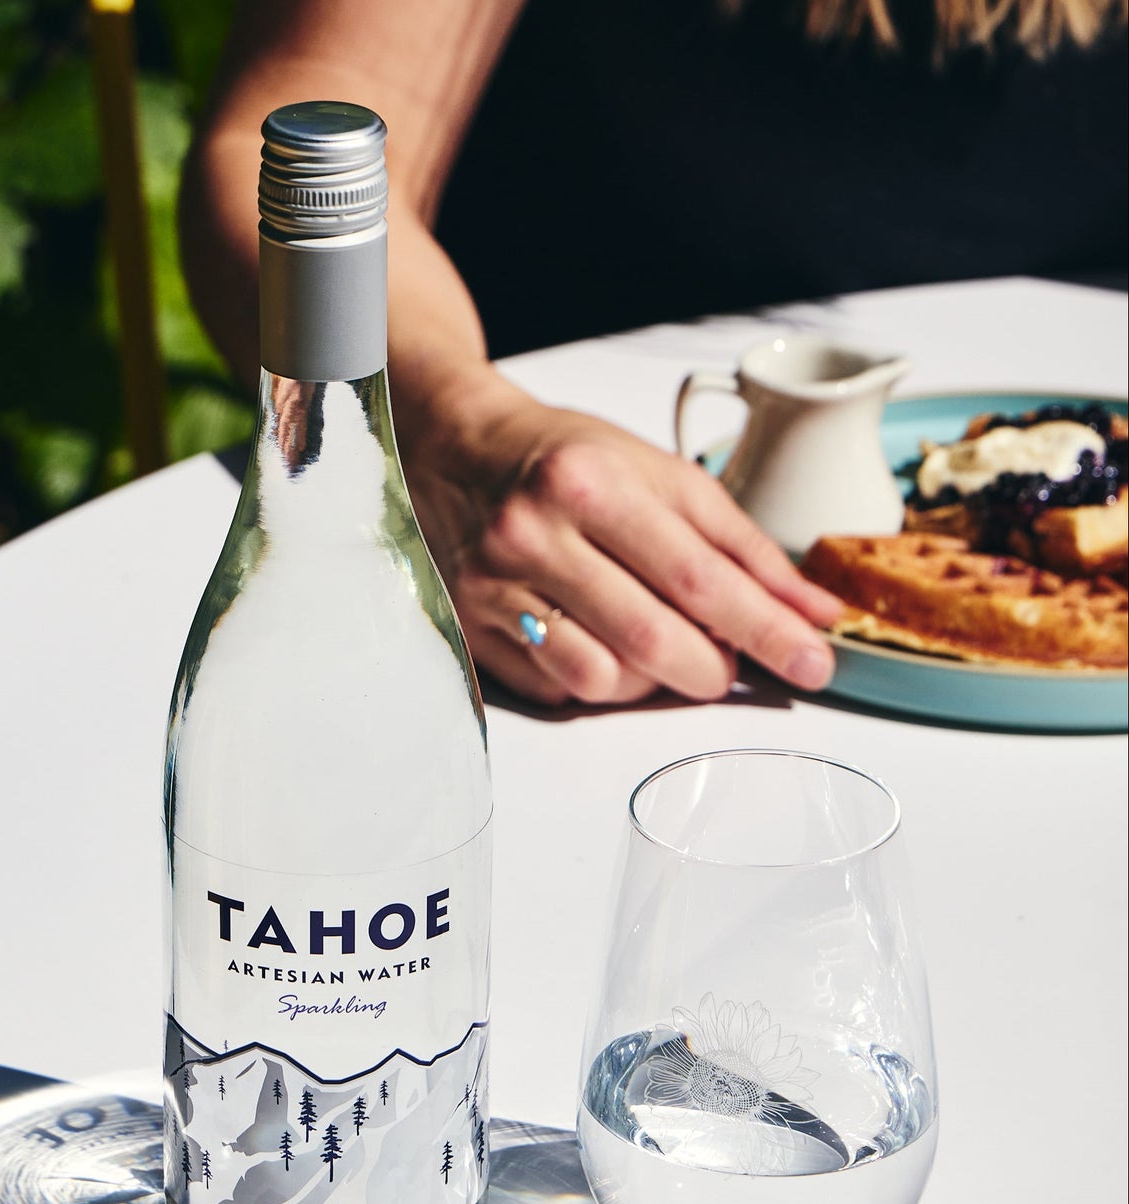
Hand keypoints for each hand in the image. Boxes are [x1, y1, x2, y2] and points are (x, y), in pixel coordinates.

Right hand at [404, 369, 844, 706]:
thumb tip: (812, 611)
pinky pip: (554, 689)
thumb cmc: (566, 461)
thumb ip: (739, 545)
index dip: (764, 629)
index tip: (813, 662)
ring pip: (598, 679)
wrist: (453, 452)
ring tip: (659, 649)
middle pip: (649, 639)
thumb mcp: (659, 475)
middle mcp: (534, 537)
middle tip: (727, 665)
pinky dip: (596, 682)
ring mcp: (494, 589)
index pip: (697, 577)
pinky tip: (601, 646)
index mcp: (588, 484)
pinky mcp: (472, 629)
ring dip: (651, 683)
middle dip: (710, 669)